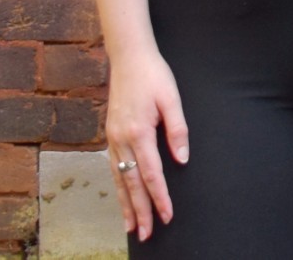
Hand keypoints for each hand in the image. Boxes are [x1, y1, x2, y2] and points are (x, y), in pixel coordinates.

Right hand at [103, 46, 187, 241]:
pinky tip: (121, 198)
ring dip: (125, 204)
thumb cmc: (154, 76)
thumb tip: (182, 159)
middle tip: (146, 234)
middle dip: (140, 210)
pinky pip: (113, 168)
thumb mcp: (172, 98)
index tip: (167, 215)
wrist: (128, 58)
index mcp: (139, 132)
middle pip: (132, 183)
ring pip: (119, 180)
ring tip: (131, 227)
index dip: (159, 197)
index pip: (151, 173)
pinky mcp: (110, 136)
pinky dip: (117, 187)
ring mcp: (113, 139)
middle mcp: (122, 140)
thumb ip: (177, 129)